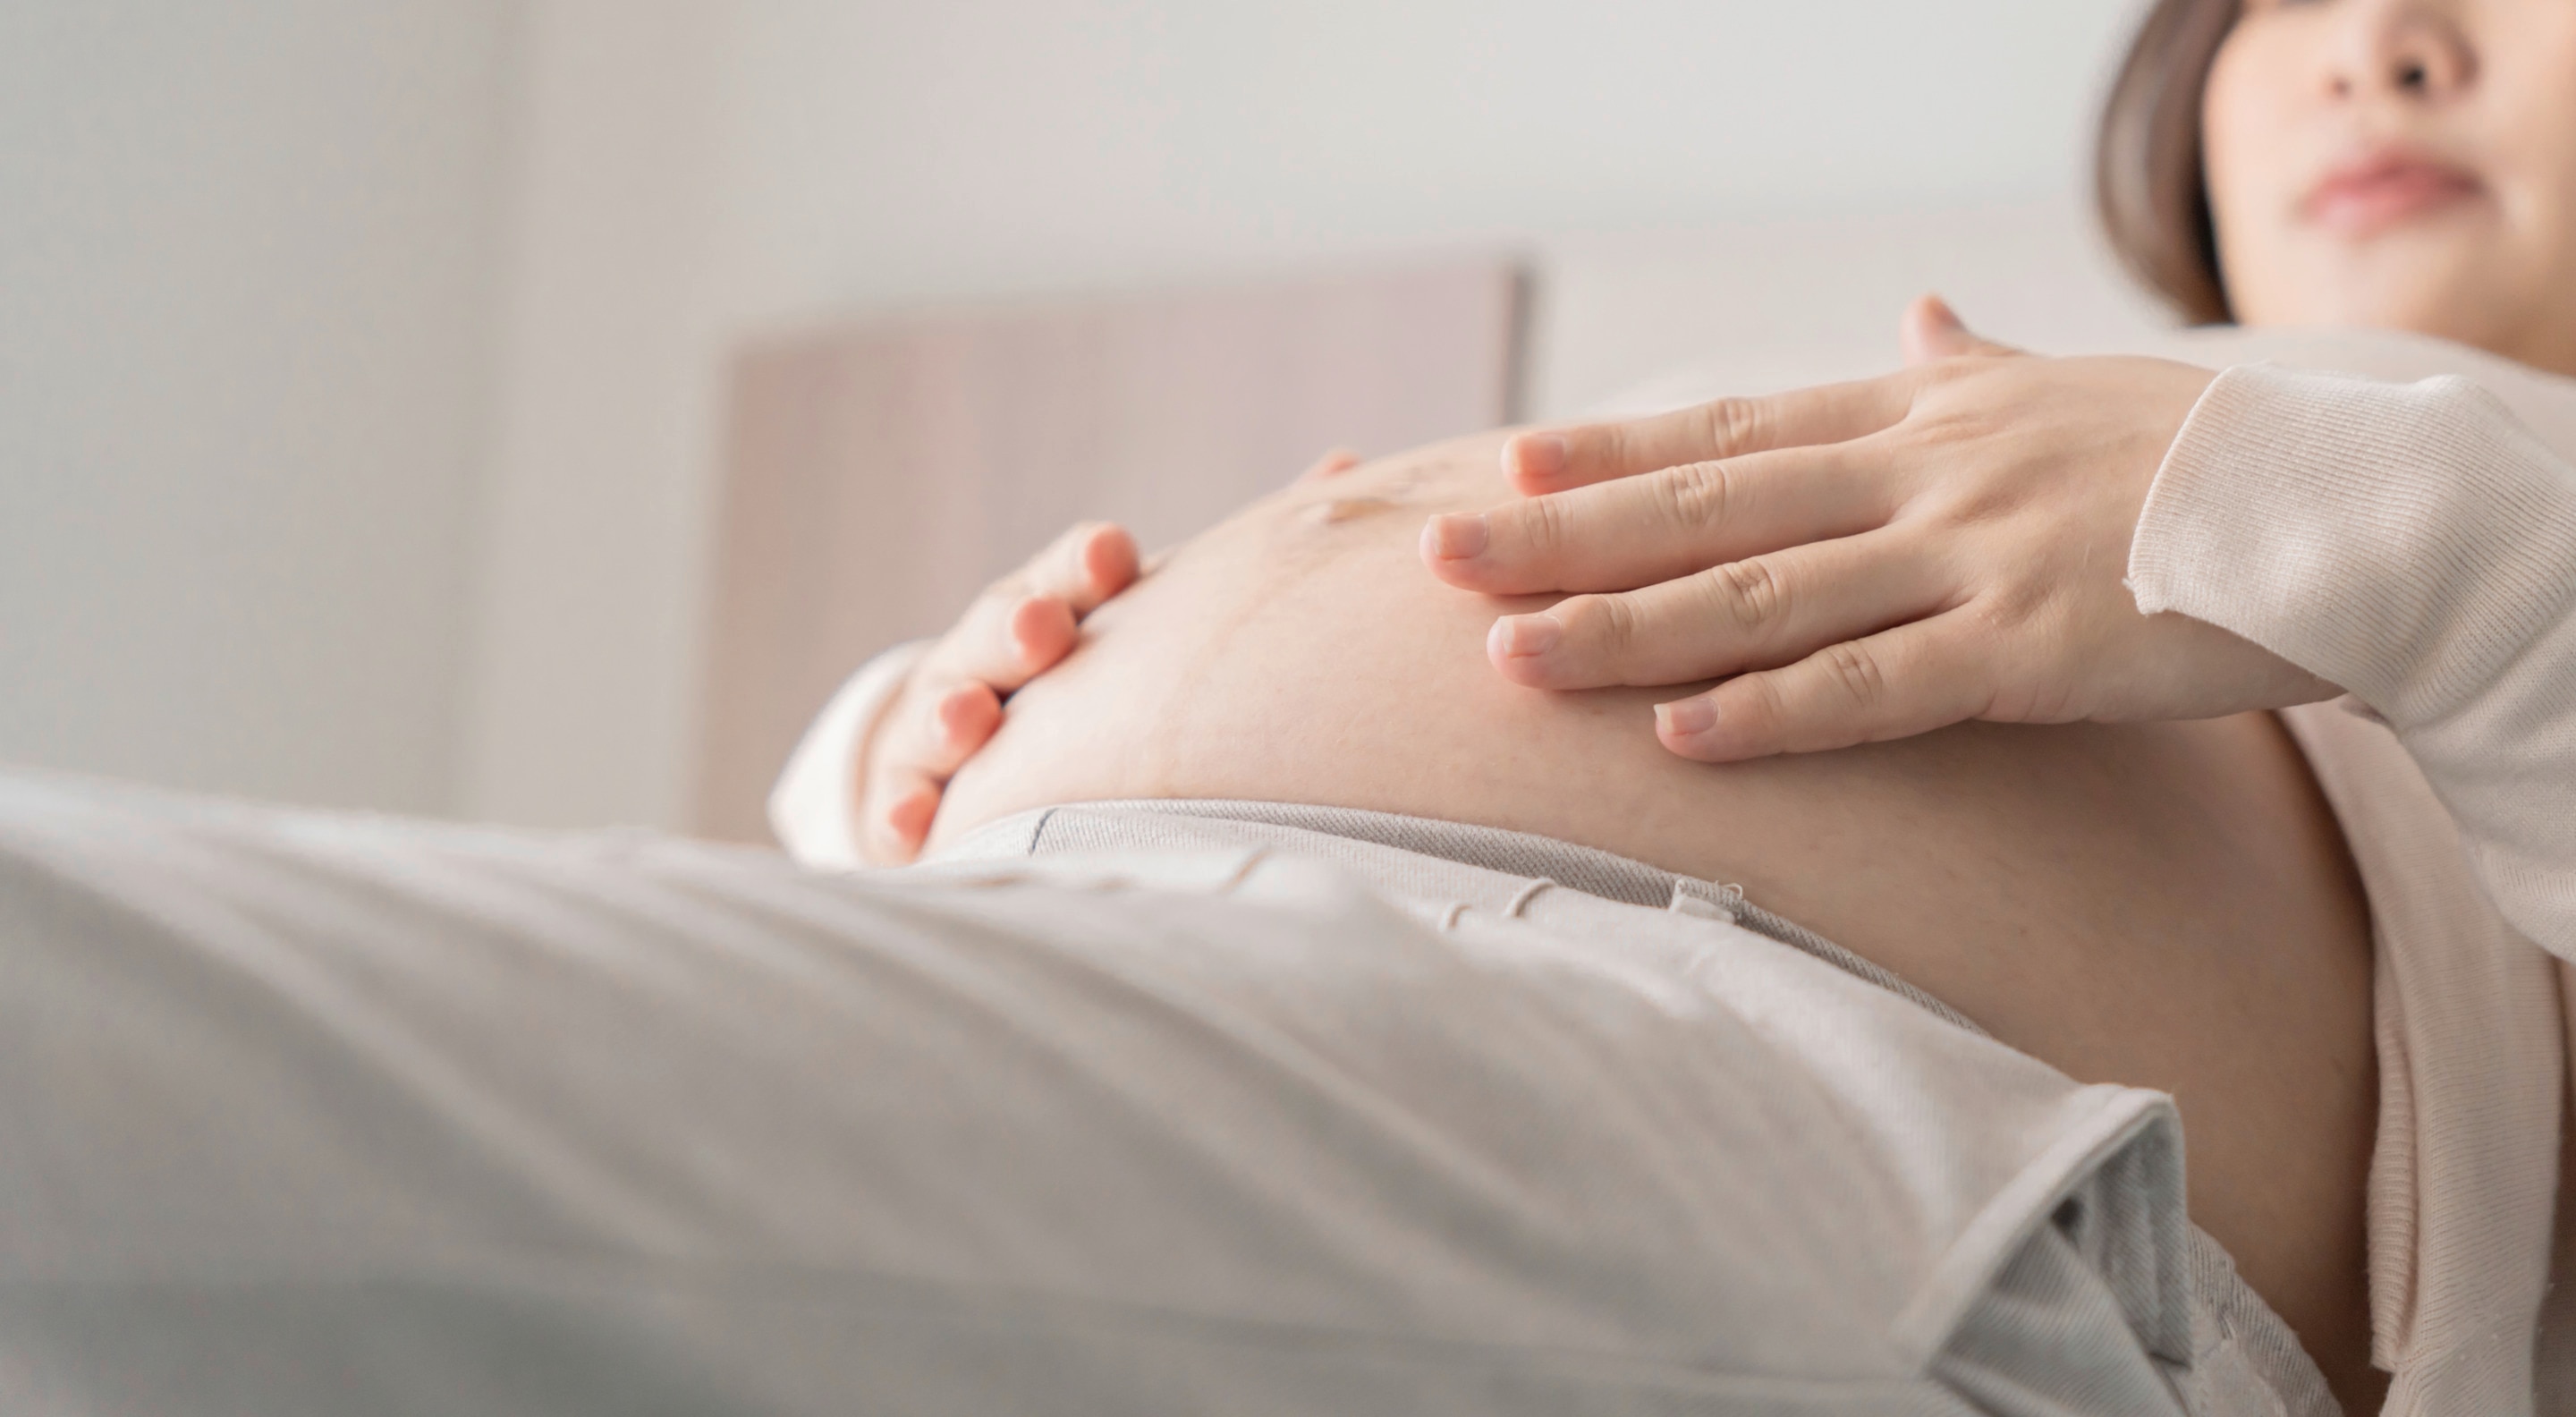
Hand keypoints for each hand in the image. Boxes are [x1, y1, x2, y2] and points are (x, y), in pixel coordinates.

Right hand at [857, 448, 1361, 861]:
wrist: (964, 749)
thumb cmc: (1090, 678)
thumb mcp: (1152, 617)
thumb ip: (1236, 560)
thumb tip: (1350, 462)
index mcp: (1064, 604)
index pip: (1072, 571)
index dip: (1086, 563)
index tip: (1114, 555)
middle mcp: (996, 652)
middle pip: (1002, 626)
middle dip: (1020, 623)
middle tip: (1044, 630)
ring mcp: (944, 720)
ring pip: (942, 705)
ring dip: (953, 709)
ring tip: (969, 720)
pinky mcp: (907, 797)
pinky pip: (899, 802)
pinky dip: (901, 810)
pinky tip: (910, 826)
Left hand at [1419, 297, 2338, 761]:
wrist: (2351, 508)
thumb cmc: (2202, 455)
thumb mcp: (2070, 391)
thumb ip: (1975, 368)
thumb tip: (1920, 316)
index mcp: (1925, 416)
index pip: (1736, 432)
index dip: (1614, 453)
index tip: (1505, 470)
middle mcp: (1925, 475)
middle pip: (1713, 508)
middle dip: (1568, 539)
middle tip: (1444, 560)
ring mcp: (1972, 557)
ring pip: (1765, 598)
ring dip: (1630, 631)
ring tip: (1514, 658)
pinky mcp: (2030, 650)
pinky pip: (1876, 689)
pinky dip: (1773, 713)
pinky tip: (1679, 737)